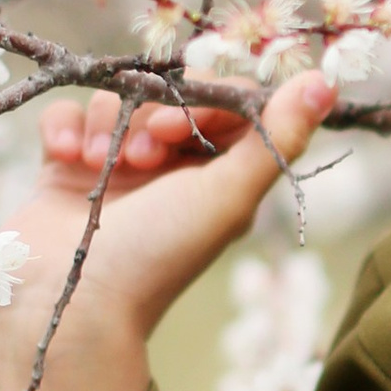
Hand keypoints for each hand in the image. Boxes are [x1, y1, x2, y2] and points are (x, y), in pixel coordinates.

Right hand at [0, 75, 338, 390]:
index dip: (201, 99)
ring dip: (106, 125)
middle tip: (141, 156)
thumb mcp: (228, 198)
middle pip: (167, 94)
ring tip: (97, 165)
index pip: (225, 101)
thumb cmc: (157, 255)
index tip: (175, 127)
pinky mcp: (66, 167)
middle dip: (149, 115)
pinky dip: (65, 128)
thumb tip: (324, 83)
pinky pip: (69, 115)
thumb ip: (278, 139)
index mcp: (220, 175)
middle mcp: (171, 168)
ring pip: (117, 100)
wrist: (70, 307)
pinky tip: (67, 156)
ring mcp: (116, 165)